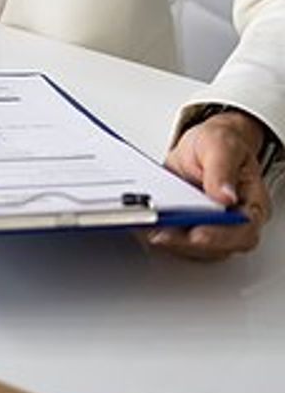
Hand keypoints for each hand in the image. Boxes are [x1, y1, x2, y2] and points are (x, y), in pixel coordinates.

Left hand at [148, 110, 270, 260]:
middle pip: (215, 247)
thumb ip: (222, 169)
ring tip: (144, 225)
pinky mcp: (187, 228)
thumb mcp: (221, 145)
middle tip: (160, 232)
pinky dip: (156, 232)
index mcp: (251, 204)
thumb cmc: (219, 144)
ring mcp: (210, 228)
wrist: (202, 146)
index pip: (243, 231)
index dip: (220, 237)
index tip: (197, 233)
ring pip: (192, 248)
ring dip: (167, 240)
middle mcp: (233, 222)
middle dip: (185, 242)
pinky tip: (140, 222)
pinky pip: (174, 239)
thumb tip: (225, 196)